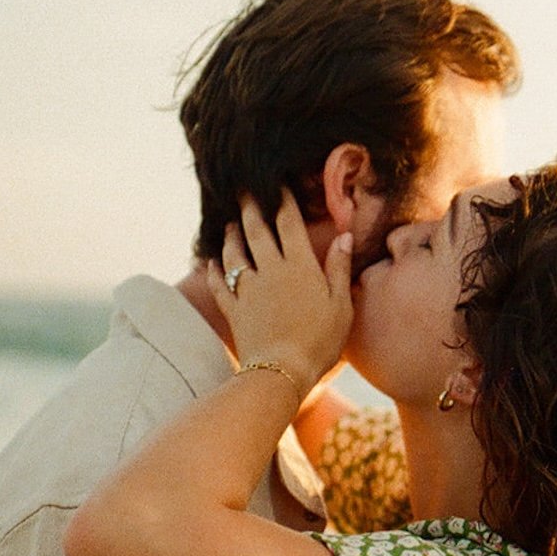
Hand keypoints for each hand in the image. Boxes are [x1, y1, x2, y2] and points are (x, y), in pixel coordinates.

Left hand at [207, 192, 352, 395]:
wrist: (281, 372)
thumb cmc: (320, 341)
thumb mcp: (341, 306)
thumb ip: (340, 269)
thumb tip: (345, 236)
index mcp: (300, 267)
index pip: (289, 223)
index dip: (283, 200)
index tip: (277, 184)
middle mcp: (271, 271)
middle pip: (256, 231)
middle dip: (249, 207)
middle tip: (242, 190)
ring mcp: (248, 290)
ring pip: (234, 254)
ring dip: (231, 237)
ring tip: (230, 225)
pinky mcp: (234, 310)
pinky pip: (220, 285)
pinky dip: (214, 271)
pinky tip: (211, 263)